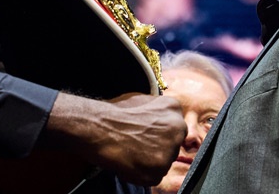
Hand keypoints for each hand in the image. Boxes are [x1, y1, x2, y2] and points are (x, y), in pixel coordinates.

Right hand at [44, 92, 185, 185]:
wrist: (100, 128)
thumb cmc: (115, 113)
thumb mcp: (142, 100)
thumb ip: (157, 111)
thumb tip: (158, 119)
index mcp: (173, 108)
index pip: (174, 128)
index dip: (160, 134)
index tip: (147, 135)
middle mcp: (177, 129)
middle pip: (172, 146)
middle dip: (157, 148)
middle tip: (138, 145)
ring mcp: (169, 152)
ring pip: (163, 163)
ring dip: (149, 161)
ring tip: (130, 152)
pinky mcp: (158, 172)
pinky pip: (153, 177)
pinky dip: (140, 174)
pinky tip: (128, 162)